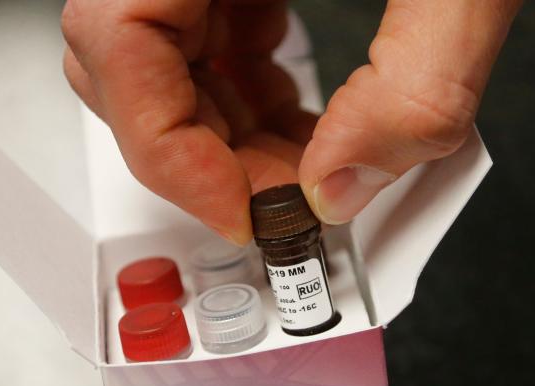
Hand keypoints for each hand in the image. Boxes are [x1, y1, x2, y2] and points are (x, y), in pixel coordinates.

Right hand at [60, 0, 520, 243]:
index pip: (113, 37)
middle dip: (206, 151)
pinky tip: (300, 104)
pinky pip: (200, 26)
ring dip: (228, 129)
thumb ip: (420, 79)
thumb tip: (349, 181)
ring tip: (306, 161)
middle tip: (285, 199)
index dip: (165, 148)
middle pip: (127, 58)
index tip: (241, 211)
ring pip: (160, 53)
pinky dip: (244, 86)